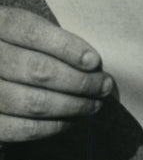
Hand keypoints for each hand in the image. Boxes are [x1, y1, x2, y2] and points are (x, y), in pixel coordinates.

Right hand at [0, 6, 112, 142]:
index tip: (94, 61)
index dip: (67, 47)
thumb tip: (92, 63)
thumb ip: (54, 40)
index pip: (33, 33)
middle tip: (104, 85)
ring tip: (95, 104)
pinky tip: (71, 120)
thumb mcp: (30, 30)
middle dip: (79, 80)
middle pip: (37, 70)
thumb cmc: (21, 47)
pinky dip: (53, 126)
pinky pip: (22, 129)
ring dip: (72, 105)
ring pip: (33, 102)